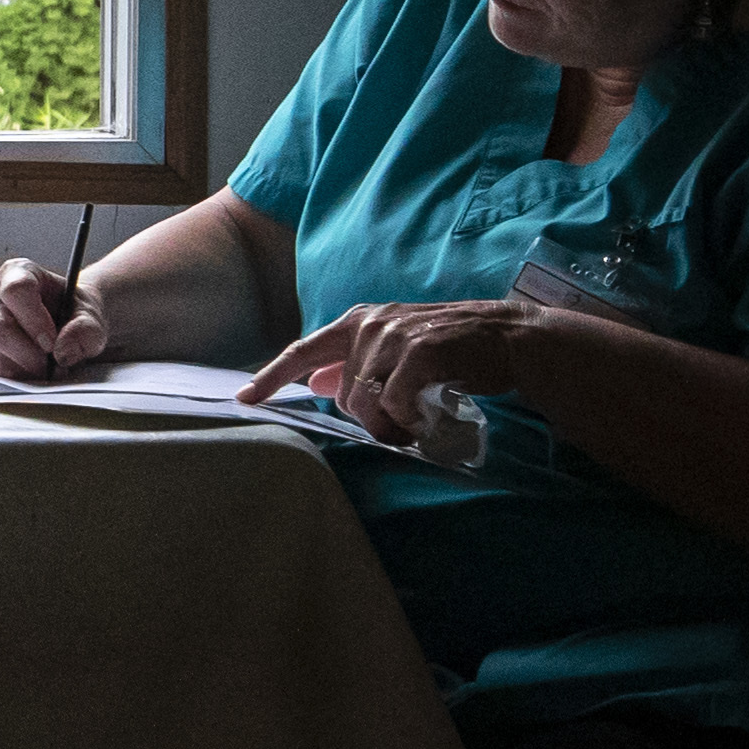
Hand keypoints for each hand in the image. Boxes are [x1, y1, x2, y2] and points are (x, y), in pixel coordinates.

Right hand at [0, 258, 106, 382]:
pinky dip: (17, 372)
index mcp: (19, 271)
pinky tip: (34, 367)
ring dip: (22, 365)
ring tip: (47, 366)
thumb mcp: (91, 317)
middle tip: (50, 365)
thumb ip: (85, 330)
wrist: (65, 322)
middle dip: (26, 352)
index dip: (33, 320)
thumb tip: (63, 350)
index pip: (17, 290)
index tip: (51, 343)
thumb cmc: (72, 312)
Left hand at [251, 297, 562, 442]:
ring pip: (365, 403)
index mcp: (358, 322)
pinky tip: (428, 417)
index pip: (303, 350)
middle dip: (366, 421)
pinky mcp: (419, 352)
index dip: (271, 376)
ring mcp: (394, 336)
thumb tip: (312, 383)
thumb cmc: (449, 348)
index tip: (244, 399)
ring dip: (390, 425)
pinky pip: (396, 405)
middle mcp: (370, 324)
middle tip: (399, 426)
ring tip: (415, 424)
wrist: (505, 336)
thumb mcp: (393, 347)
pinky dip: (410, 420)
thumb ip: (352, 363)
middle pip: (341, 395)